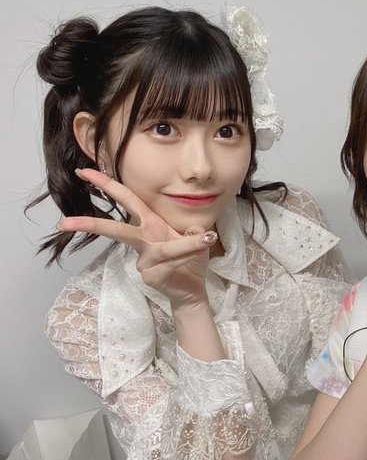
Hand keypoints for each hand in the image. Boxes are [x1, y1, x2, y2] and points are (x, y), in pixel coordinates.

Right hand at [58, 168, 215, 307]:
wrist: (192, 287)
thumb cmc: (190, 258)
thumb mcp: (197, 236)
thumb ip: (194, 229)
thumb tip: (196, 230)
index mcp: (151, 223)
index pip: (127, 200)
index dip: (107, 185)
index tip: (84, 172)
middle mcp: (144, 240)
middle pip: (117, 229)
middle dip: (92, 223)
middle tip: (65, 222)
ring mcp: (144, 260)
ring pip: (164, 249)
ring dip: (187, 244)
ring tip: (207, 239)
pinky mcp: (151, 276)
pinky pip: (173, 263)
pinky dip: (190, 258)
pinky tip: (195, 260)